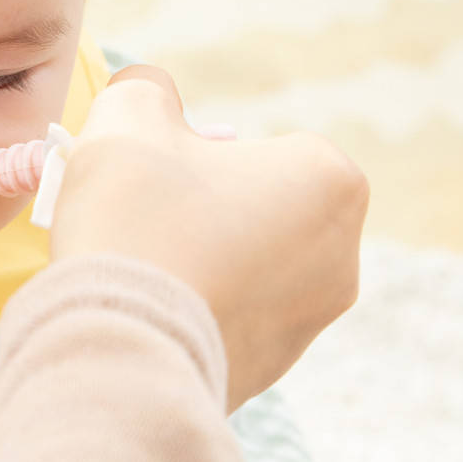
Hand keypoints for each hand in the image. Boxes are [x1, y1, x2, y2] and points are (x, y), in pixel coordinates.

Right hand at [51, 66, 368, 409]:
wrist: (121, 349)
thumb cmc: (137, 220)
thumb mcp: (129, 116)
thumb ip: (147, 90)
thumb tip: (150, 94)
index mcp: (331, 181)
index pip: (259, 148)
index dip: (198, 154)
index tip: (158, 175)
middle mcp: (342, 255)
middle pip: (257, 207)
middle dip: (205, 208)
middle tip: (144, 218)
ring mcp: (310, 322)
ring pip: (244, 266)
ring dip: (200, 260)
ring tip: (141, 268)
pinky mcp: (272, 371)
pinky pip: (227, 321)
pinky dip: (192, 312)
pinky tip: (146, 312)